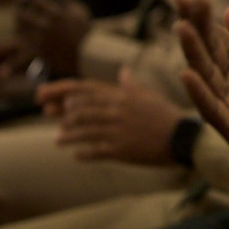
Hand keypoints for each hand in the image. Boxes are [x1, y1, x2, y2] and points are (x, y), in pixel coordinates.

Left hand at [13, 0, 91, 77]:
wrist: (89, 56)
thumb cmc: (87, 33)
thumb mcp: (82, 13)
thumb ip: (70, 2)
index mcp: (56, 14)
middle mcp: (46, 25)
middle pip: (22, 14)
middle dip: (18, 10)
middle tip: (18, 10)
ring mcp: (41, 40)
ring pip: (20, 30)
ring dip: (18, 25)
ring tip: (19, 23)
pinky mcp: (40, 53)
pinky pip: (22, 47)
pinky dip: (18, 44)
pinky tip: (17, 44)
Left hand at [39, 68, 184, 164]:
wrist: (184, 139)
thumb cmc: (167, 116)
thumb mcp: (150, 96)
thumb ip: (132, 85)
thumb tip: (122, 72)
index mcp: (123, 96)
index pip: (85, 89)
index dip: (61, 91)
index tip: (44, 94)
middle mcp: (117, 111)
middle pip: (80, 110)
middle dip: (60, 112)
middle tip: (48, 114)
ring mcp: (118, 130)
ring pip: (83, 131)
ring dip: (68, 135)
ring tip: (58, 140)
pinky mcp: (121, 150)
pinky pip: (95, 151)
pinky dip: (84, 154)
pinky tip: (77, 156)